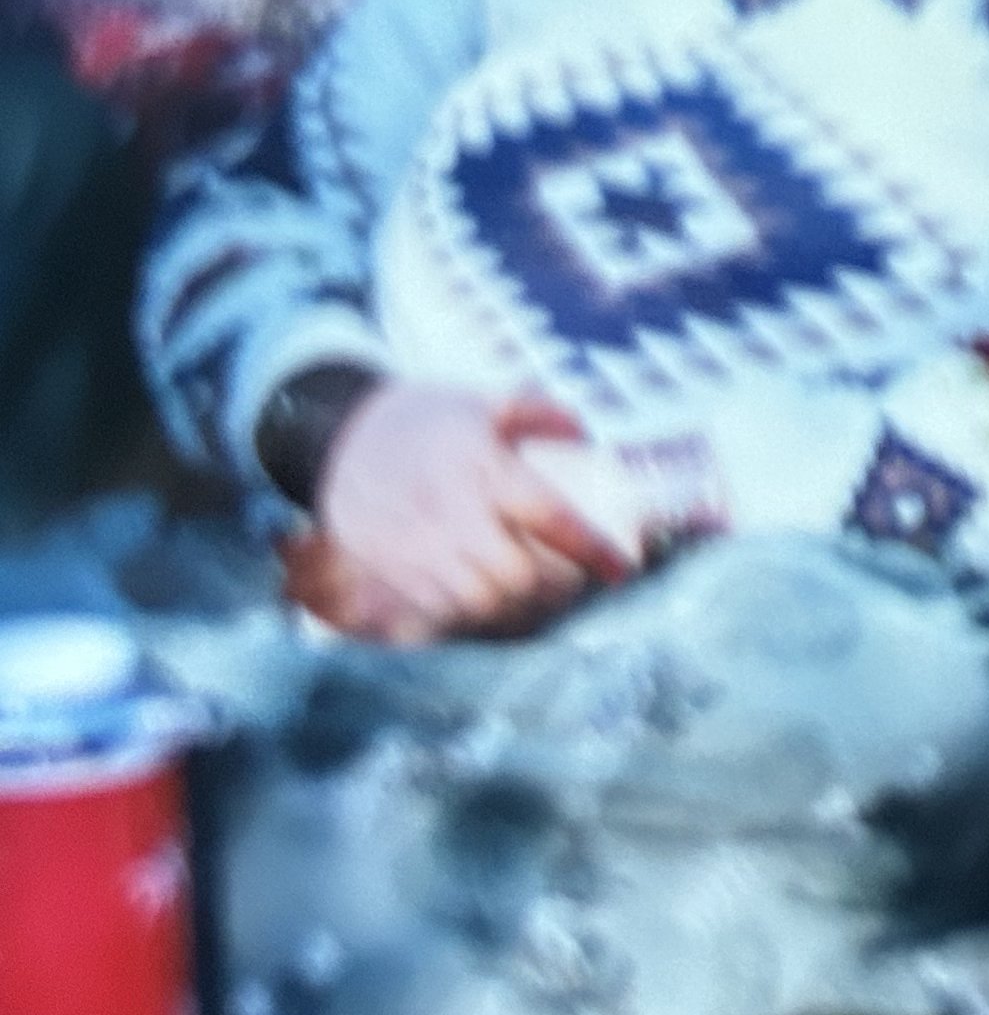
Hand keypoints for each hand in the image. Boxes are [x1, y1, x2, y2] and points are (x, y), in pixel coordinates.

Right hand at [297, 381, 638, 644]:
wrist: (341, 434)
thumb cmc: (425, 419)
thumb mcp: (486, 402)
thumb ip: (541, 413)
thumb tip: (584, 434)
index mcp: (481, 468)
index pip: (550, 517)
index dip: (592, 549)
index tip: (623, 570)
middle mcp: (448, 512)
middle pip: (514, 577)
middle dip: (551, 588)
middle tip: (569, 582)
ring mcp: (414, 545)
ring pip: (477, 602)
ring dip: (513, 606)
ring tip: (532, 594)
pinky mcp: (386, 568)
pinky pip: (437, 609)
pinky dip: (470, 612)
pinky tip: (487, 597)